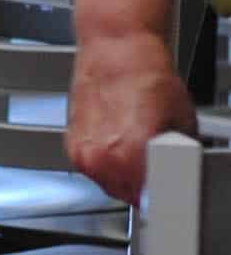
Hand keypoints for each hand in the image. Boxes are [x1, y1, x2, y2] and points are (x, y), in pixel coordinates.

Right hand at [67, 30, 196, 202]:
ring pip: (110, 185)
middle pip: (130, 196)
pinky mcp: (71, 144)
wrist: (114, 51)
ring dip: (124, 174)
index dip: (167, 197)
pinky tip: (117, 136)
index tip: (171, 192)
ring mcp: (82, 152)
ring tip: (134, 142)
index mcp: (130, 155)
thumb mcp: (183, 121)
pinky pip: (93, 168)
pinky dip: (106, 160)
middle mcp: (101, 157)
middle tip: (156, 159)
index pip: (153, 203)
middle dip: (145, 185)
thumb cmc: (145, 75)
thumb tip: (182, 173)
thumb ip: (181, 156)